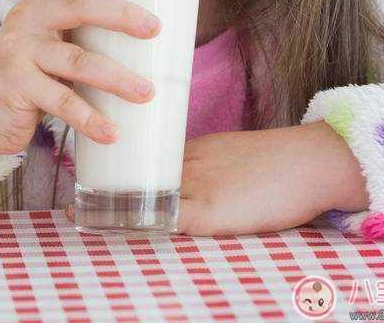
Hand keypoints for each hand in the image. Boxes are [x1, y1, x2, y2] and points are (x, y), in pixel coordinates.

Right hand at [0, 0, 161, 175]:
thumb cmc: (32, 73)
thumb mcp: (51, 41)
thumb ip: (85, 32)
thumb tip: (159, 37)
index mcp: (38, 1)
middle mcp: (27, 19)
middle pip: (77, 5)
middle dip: (120, 14)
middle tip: (155, 29)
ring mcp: (19, 52)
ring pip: (76, 61)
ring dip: (117, 78)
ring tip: (148, 93)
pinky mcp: (17, 86)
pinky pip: (61, 102)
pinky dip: (90, 119)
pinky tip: (113, 132)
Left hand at [65, 122, 368, 234]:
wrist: (312, 161)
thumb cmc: (278, 160)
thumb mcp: (231, 154)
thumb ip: (204, 164)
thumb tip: (180, 180)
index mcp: (191, 150)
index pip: (142, 160)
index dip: (113, 173)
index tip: (87, 181)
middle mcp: (185, 165)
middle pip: (133, 178)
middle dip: (101, 194)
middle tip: (70, 209)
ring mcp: (195, 187)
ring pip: (144, 198)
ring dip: (112, 213)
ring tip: (79, 221)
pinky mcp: (210, 211)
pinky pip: (168, 220)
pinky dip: (142, 226)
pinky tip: (118, 233)